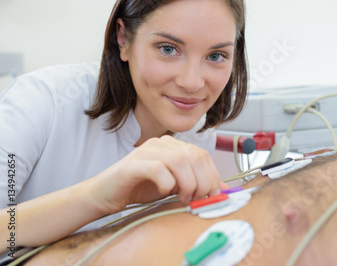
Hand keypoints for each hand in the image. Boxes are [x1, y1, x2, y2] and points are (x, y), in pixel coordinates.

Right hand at [87, 135, 223, 213]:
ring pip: (180, 161)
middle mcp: (161, 143)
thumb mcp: (175, 186)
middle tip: (197, 199)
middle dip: (202, 181)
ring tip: (183, 197)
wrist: (105, 194)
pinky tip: (164, 192)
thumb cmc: (139, 188)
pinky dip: (167, 183)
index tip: (212, 195)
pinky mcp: (133, 164)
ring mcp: (146, 151)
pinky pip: (158, 169)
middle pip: (194, 156)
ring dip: (188, 183)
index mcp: (173, 146)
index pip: (203, 155)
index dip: (212, 176)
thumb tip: (224, 189)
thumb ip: (197, 184)